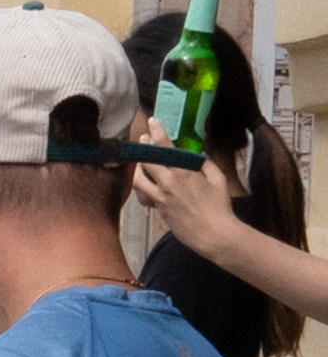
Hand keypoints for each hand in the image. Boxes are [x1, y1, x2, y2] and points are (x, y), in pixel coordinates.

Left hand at [133, 140, 243, 256]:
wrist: (213, 234)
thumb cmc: (219, 206)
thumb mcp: (217, 178)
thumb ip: (204, 163)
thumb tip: (196, 155)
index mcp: (185, 172)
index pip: (165, 147)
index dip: (157, 132)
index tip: (152, 122)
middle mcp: (169, 183)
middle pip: (147, 161)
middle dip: (143, 148)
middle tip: (143, 140)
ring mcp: (161, 198)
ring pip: (139, 181)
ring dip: (138, 170)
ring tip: (141, 164)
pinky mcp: (159, 211)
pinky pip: (145, 197)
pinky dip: (144, 189)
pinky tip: (148, 186)